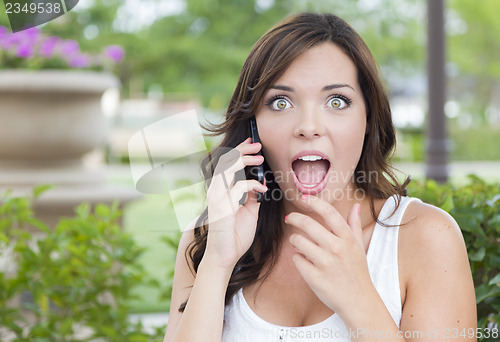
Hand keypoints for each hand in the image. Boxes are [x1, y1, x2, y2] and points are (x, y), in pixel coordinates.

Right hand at [204, 138, 267, 270]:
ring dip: (244, 160)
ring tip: (259, 157)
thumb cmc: (235, 235)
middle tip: (257, 145)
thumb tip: (259, 184)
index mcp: (221, 190)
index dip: (239, 151)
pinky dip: (252, 185)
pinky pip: (238, 188)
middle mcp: (216, 191)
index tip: (252, 143)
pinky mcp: (221, 207)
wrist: (225, 256)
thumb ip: (252, 196)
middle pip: (225, 161)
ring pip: (227, 169)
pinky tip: (263, 189)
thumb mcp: (249, 212)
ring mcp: (216, 198)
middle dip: (242, 150)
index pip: (227, 164)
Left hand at [285, 196, 374, 315]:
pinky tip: (304, 261)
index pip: (329, 213)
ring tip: (298, 243)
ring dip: (294, 240)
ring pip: (298, 241)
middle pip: (307, 224)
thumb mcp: (359, 247)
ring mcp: (324, 263)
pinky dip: (297, 258)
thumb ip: (354, 225)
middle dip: (294, 218)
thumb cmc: (357, 272)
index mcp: (347, 239)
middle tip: (289, 218)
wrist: (358, 301)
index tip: (304, 198)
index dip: (314, 202)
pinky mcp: (314, 277)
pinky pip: (296, 259)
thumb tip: (355, 206)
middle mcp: (336, 248)